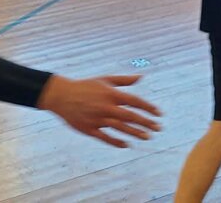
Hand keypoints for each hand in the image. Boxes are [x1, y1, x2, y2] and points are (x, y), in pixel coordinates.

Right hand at [38, 74, 161, 148]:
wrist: (62, 96)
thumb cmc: (86, 86)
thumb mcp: (105, 79)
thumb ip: (124, 80)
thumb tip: (141, 76)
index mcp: (112, 94)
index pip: (135, 101)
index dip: (148, 107)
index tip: (159, 114)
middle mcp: (106, 107)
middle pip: (130, 116)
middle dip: (146, 123)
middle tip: (158, 128)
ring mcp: (98, 119)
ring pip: (120, 128)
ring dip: (135, 133)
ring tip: (147, 137)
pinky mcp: (89, 129)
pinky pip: (105, 138)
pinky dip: (116, 142)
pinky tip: (127, 145)